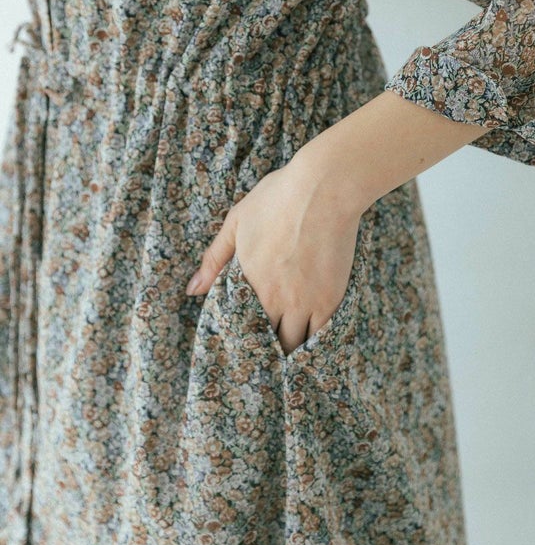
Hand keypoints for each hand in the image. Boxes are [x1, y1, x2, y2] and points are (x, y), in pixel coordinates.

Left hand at [184, 156, 365, 354]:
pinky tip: (313, 344)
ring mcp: (306, 301)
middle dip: (267, 350)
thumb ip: (214, 259)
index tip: (243, 346)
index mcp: (249, 282)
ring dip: (290, 348)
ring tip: (289, 355)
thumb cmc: (278, 198)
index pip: (240, 327)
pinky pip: (322, 334)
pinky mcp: (331, 297)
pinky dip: (316, 342)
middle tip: (266, 355)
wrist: (324, 189)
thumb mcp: (237, 221)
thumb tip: (192, 290)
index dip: (243, 340)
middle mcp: (275, 299)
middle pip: (269, 342)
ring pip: (295, 344)